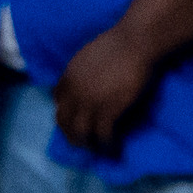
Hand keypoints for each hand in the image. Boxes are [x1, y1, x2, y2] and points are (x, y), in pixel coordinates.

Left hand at [52, 29, 154, 152]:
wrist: (135, 43)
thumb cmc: (119, 43)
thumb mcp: (89, 54)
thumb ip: (84, 68)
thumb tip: (88, 77)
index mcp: (69, 76)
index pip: (58, 99)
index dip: (65, 110)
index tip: (74, 117)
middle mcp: (74, 93)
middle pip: (64, 121)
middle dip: (71, 134)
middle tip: (82, 142)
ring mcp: (90, 104)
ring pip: (80, 133)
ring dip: (87, 144)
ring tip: (97, 149)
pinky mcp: (108, 111)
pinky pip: (103, 136)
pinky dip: (108, 145)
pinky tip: (114, 148)